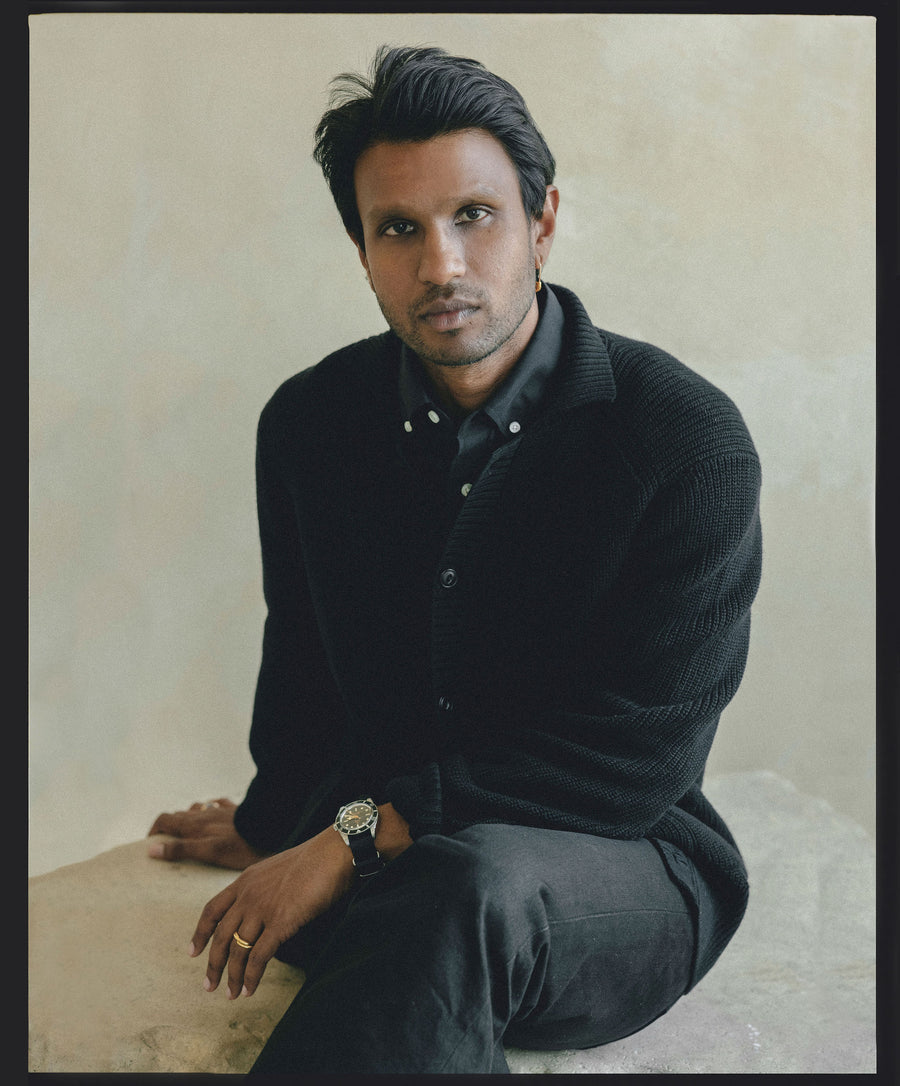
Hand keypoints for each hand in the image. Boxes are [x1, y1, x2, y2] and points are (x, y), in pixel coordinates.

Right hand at [148, 798, 268, 869]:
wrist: (271, 828)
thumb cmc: (240, 846)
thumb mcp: (208, 852)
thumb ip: (181, 850)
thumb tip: (152, 849)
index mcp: (194, 824)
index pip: (165, 819)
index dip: (154, 830)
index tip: (152, 845)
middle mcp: (204, 813)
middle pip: (179, 815)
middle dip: (171, 827)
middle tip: (171, 844)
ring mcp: (220, 810)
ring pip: (198, 809)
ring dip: (190, 817)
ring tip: (191, 831)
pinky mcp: (236, 810)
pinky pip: (219, 804)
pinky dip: (212, 809)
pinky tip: (216, 812)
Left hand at [188, 823, 356, 998]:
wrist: (334, 853)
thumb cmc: (314, 861)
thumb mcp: (277, 871)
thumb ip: (263, 890)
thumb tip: (262, 915)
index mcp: (245, 880)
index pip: (212, 909)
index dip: (200, 933)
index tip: (193, 952)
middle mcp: (248, 895)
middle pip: (220, 935)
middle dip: (213, 964)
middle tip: (209, 985)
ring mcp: (263, 908)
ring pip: (237, 950)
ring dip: (233, 976)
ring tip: (232, 994)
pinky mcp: (281, 922)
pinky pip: (259, 956)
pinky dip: (252, 976)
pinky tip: (250, 989)